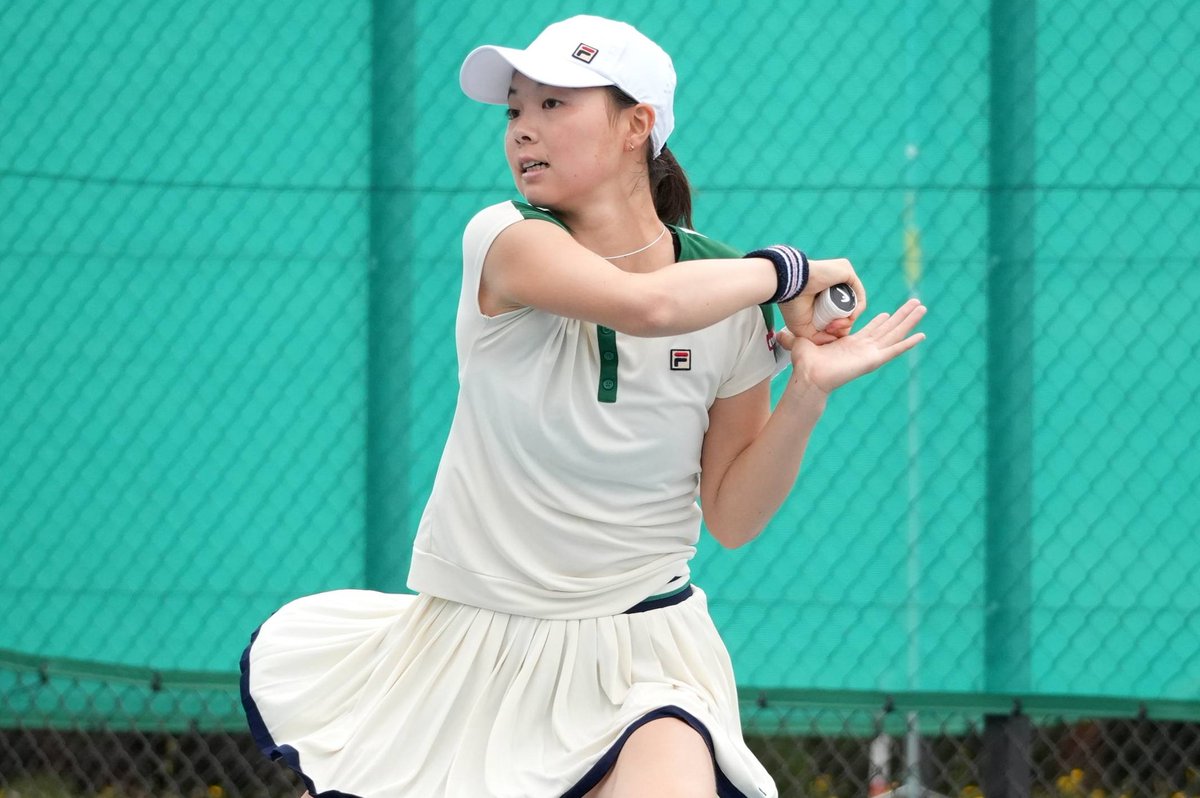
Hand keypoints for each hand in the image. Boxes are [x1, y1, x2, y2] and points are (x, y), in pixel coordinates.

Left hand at [776, 299, 926, 394]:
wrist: (809, 377)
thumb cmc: (806, 363)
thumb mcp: (800, 342)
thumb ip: (793, 337)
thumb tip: (779, 334)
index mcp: (851, 344)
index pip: (871, 329)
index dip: (881, 320)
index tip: (890, 311)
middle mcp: (864, 348)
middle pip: (888, 328)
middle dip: (902, 315)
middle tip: (915, 303)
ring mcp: (871, 353)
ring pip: (895, 334)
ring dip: (909, 321)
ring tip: (923, 309)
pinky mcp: (873, 359)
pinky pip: (894, 349)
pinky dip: (908, 343)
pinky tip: (921, 336)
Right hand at [777, 258, 867, 343]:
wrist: (788, 287)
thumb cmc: (791, 305)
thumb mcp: (804, 330)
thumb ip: (818, 338)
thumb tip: (834, 340)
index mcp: (822, 295)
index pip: (838, 314)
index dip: (837, 327)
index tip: (828, 332)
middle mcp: (832, 285)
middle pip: (847, 310)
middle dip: (843, 325)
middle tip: (832, 330)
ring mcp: (840, 277)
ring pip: (853, 303)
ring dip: (849, 319)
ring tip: (838, 325)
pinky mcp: (846, 271)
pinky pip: (859, 294)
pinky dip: (857, 308)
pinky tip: (848, 317)